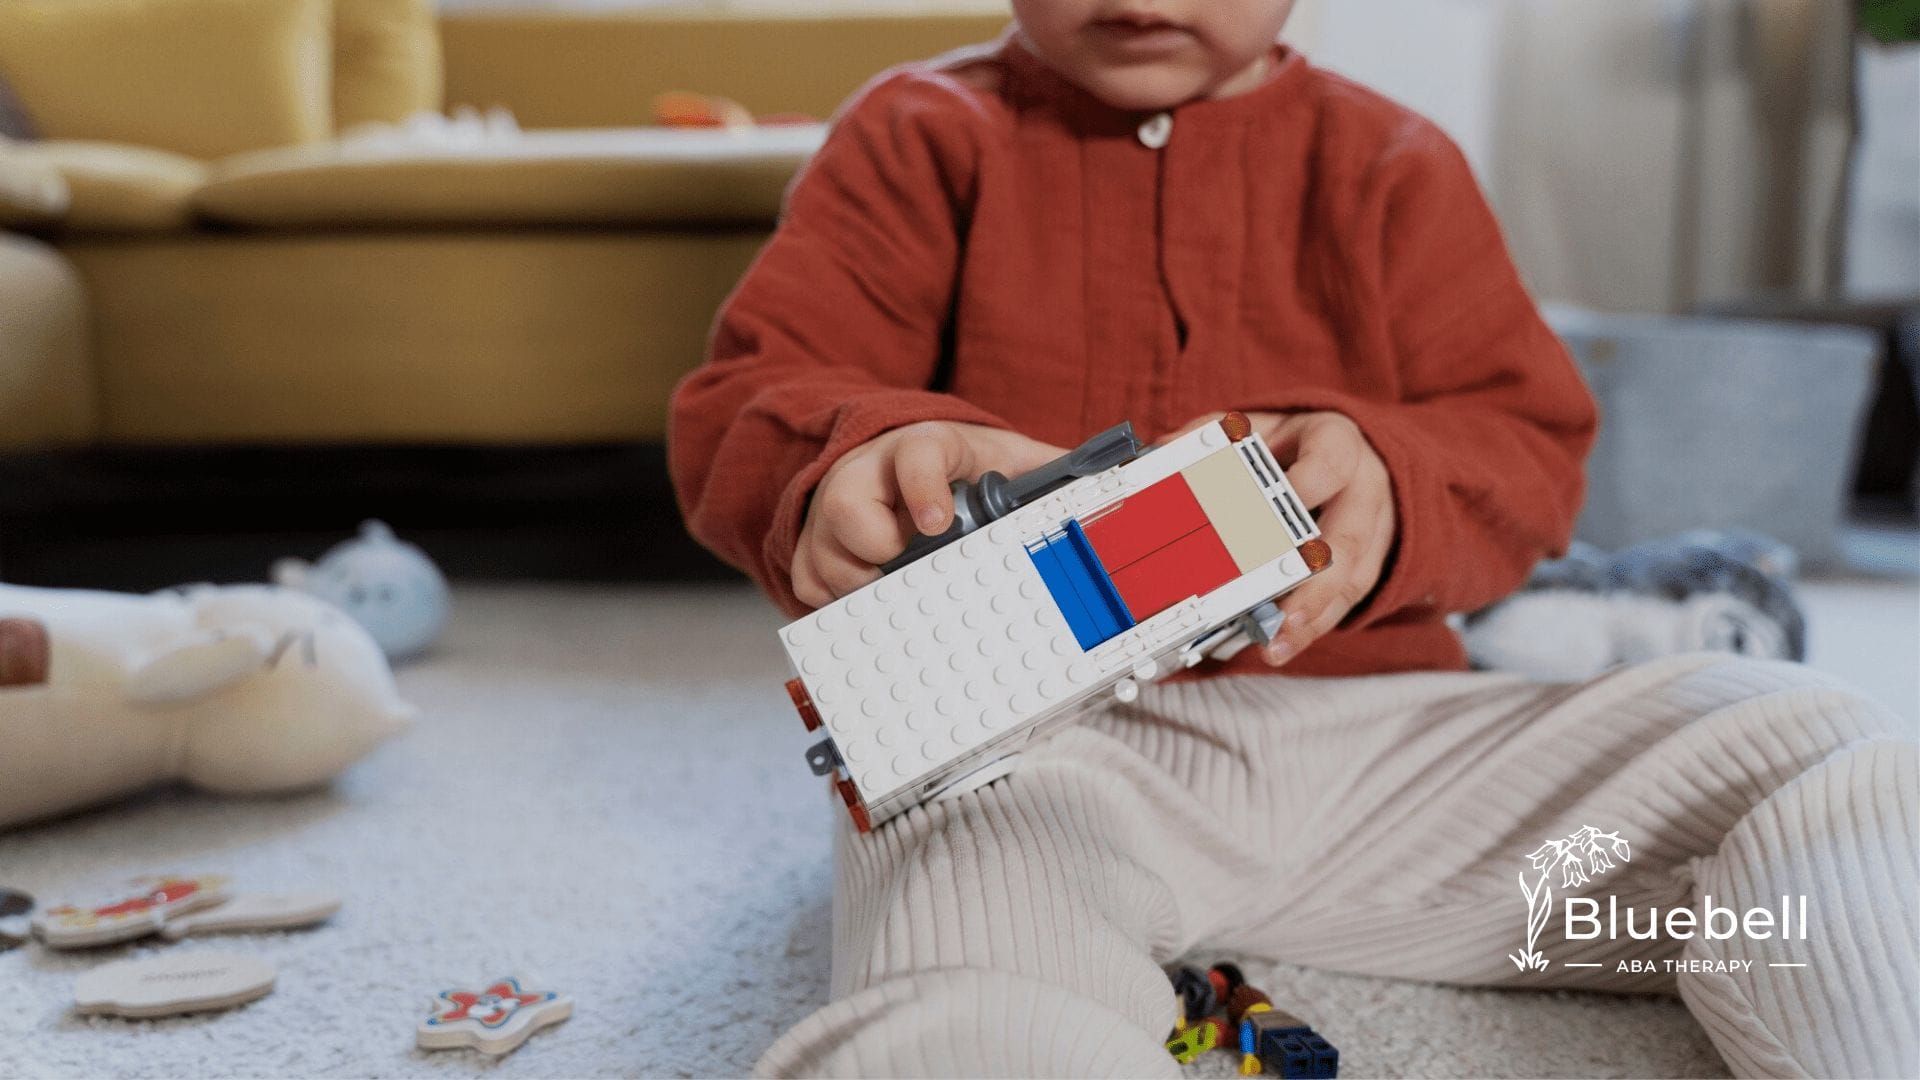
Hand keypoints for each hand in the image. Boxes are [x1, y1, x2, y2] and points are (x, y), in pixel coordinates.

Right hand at [792, 421, 1066, 608]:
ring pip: (826, 558)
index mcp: (918, 446)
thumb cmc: (956, 468)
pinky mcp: (808, 545)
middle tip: (917, 570)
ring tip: (903, 590)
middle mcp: (863, 473)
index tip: (939, 525)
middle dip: (882, 552)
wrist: (888, 461)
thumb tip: (1111, 483)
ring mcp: (828, 510)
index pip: (914, 456)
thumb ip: (1046, 471)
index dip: (923, 490)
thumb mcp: (1002, 456)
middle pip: (848, 511)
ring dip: (866, 586)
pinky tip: (876, 600)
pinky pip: (812, 586)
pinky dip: (843, 603)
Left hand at [1161, 411, 1396, 665]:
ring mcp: (1374, 530)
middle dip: (1315, 581)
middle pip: (1349, 538)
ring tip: (1276, 644)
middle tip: (1282, 613)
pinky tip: (1283, 645)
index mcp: (1337, 444)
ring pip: (1352, 578)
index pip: (1330, 461)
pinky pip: (1347, 600)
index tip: (1278, 508)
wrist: (1358, 455)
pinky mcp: (1371, 563)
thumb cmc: (1299, 445)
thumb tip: (1164, 450)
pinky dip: (1313, 626)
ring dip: (1313, 616)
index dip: (1306, 485)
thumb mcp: (1260, 426)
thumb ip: (1215, 435)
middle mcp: (1363, 489)